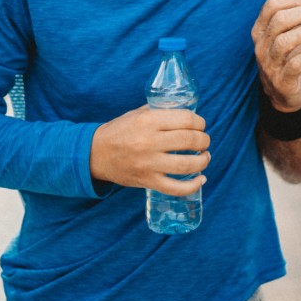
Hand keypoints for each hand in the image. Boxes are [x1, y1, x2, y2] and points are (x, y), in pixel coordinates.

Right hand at [89, 106, 209, 194]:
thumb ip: (161, 112)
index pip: (186, 119)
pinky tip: (201, 179)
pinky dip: (193, 186)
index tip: (201, 125)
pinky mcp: (148, 181)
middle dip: (204, 140)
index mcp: (148, 121)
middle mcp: (149, 142)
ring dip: (203, 160)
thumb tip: (188, 113)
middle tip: (204, 141)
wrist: (96, 154)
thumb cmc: (120, 131)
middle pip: (190, 141)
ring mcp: (149, 164)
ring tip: (205, 157)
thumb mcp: (138, 114)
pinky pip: (176, 188)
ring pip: (187, 165)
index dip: (200, 122)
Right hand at [250, 0, 300, 110]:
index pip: (271, 5)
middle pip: (280, 20)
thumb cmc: (287, 55)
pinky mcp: (282, 80)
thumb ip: (297, 9)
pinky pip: (297, 63)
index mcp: (259, 30)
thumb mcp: (289, 31)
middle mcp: (260, 46)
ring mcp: (269, 64)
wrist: (283, 94)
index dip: (294, 0)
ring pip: (286, 41)